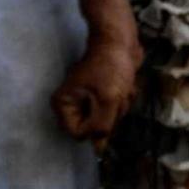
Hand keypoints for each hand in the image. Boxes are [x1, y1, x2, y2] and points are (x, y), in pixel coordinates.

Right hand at [50, 20, 142, 146]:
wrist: (121, 39)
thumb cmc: (112, 65)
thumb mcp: (109, 99)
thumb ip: (101, 125)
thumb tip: (97, 149)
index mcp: (63, 105)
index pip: (78, 133)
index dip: (96, 125)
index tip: (106, 106)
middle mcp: (72, 104)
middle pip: (95, 126)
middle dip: (111, 112)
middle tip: (115, 92)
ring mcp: (87, 99)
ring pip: (108, 117)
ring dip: (120, 104)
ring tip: (121, 86)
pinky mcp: (102, 93)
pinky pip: (115, 106)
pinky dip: (124, 97)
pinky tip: (125, 84)